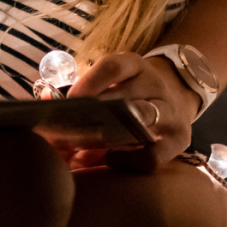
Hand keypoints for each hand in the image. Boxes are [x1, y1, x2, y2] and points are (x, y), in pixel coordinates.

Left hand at [66, 51, 199, 172]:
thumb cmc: (128, 95)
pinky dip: (130, 160)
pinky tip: (110, 160)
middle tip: (67, 132)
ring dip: (110, 138)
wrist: (174, 100)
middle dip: (95, 116)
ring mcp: (171, 111)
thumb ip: (81, 96)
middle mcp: (156, 85)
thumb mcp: (111, 84)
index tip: (69, 101)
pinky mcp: (180, 139)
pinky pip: (155, 155)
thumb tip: (46, 110)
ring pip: (144, 121)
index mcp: (134, 66)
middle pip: (127, 97)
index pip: (113, 67)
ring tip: (82, 151)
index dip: (90, 82)